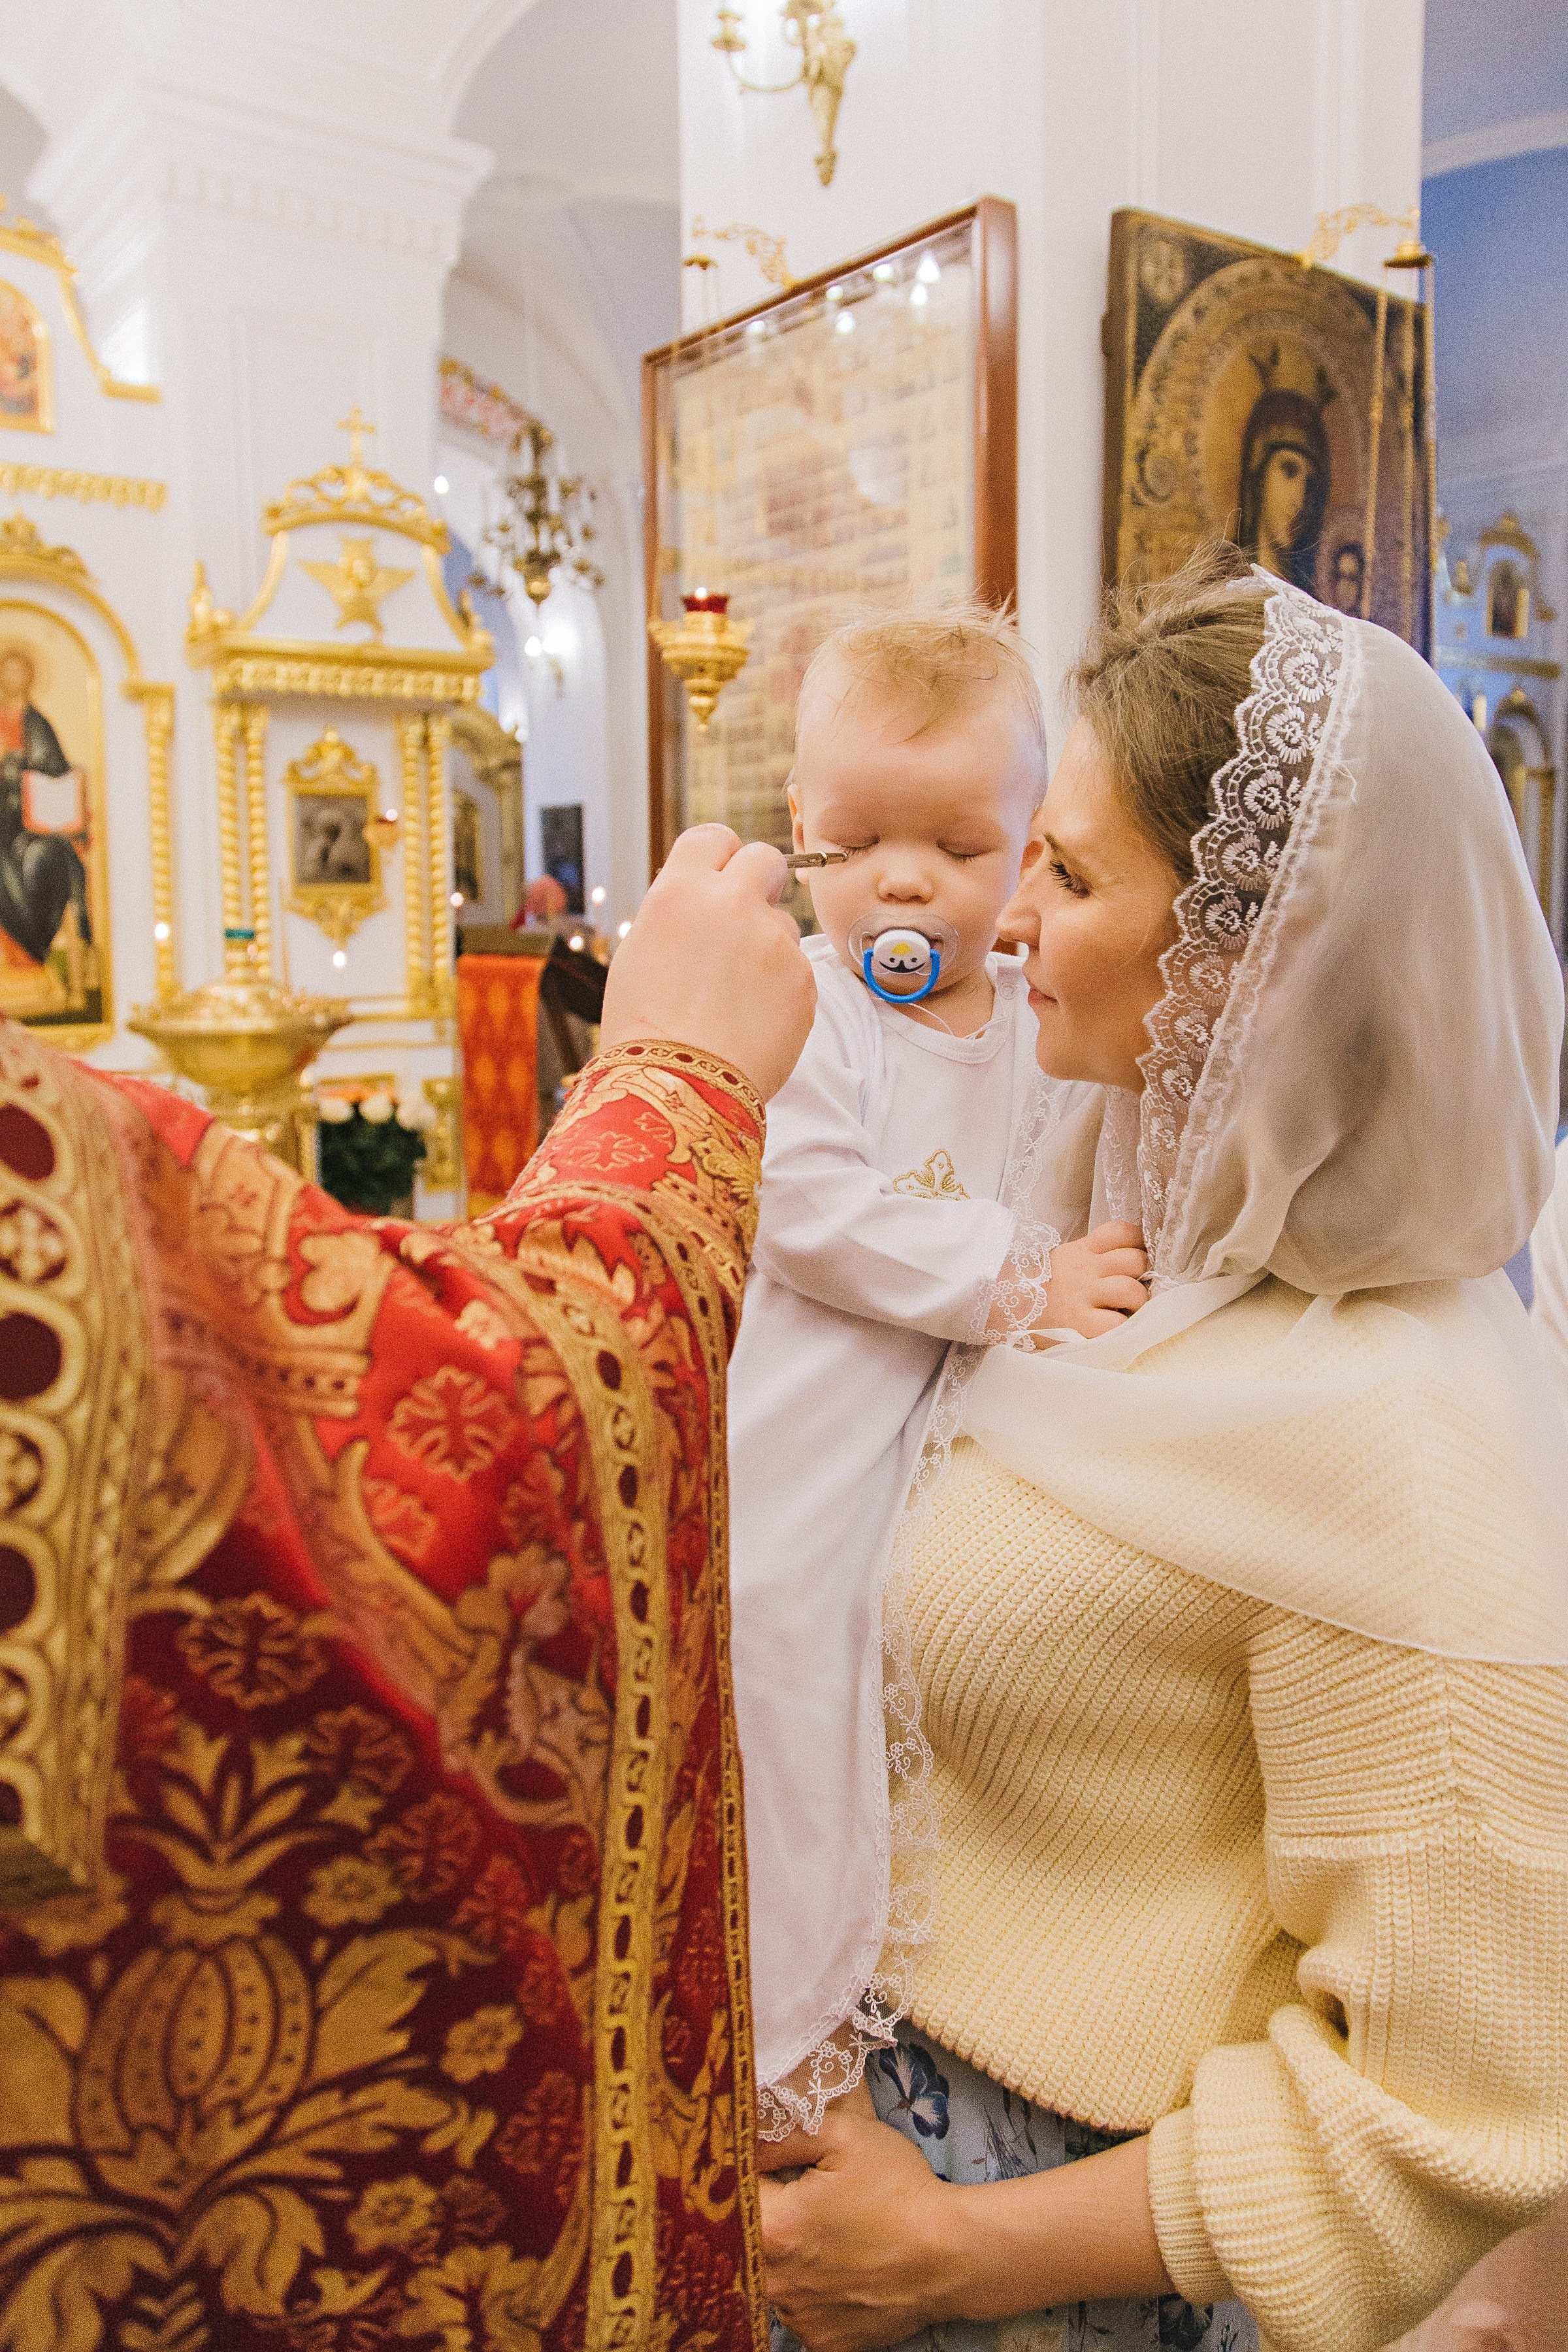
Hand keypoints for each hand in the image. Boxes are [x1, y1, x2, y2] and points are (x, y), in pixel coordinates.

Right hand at [599, 825, 814, 1098]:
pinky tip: (752, 1019)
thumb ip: (680, 912)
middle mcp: (732, 902)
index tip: (719, 878)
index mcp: (682, 890)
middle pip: (765, 859)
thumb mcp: (641, 950)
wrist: (678, 1085)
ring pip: (782, 922)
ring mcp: (774, 939)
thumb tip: (704, 897)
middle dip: (758, 882)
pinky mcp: (804, 977)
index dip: (719, 857)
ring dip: (767, 946)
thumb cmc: (646, 1026)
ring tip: (734, 996)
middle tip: (742, 919)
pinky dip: (780, 988)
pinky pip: (797, 967)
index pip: (714, 836)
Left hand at [760, 2105, 960, 2351]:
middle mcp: (774, 2282)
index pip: (735, 2193)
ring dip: (787, 2257)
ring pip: (771, 2278)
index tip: (767, 2164)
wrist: (950, 2254)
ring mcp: (798, 2318)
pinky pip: (799, 2311)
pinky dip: (810, 2291)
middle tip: (802, 2199)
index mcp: (772, 2227)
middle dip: (767, 2215)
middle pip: (747, 2240)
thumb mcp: (845, 2136)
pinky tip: (838, 2270)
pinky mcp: (822, 2342)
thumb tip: (747, 2138)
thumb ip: (784, 2136)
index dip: (749, 2173)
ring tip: (828, 2236)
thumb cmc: (899, 2190)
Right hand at [1036, 1220, 1148, 1339]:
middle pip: (1135, 1261)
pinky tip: (1112, 1327)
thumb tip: (1133, 1257)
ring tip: (1128, 1309)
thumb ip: (1094, 1254)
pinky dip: (1121, 1326)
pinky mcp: (1080, 1324)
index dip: (1139, 1241)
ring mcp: (1083, 1296)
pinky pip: (1116, 1323)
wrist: (1006, 1308)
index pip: (1121, 1232)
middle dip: (1143, 1274)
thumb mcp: (1065, 1259)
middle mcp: (1085, 1269)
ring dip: (1137, 1302)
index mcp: (1083, 1250)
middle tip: (1136, 1287)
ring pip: (1131, 1290)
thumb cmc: (1044, 1287)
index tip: (1140, 1254)